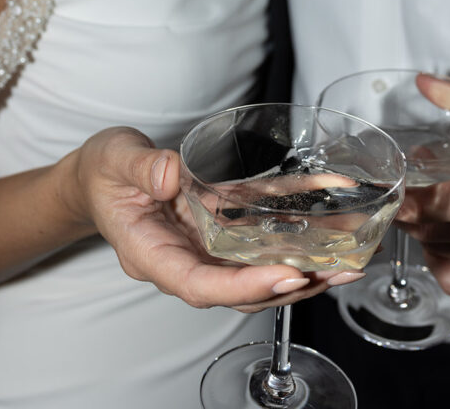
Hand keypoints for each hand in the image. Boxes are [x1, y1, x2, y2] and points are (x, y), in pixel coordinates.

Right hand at [61, 127, 362, 312]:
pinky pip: (259, 232)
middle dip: (288, 285)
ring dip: (303, 266)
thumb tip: (171, 174)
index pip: (199, 285)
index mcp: (152, 253)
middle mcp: (183, 258)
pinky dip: (294, 228)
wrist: (101, 173)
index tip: (283, 277)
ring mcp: (204, 245)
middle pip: (239, 288)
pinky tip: (330, 218)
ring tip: (348, 259)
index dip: (243, 287)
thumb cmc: (103, 172)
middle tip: (334, 273)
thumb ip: (141, 168)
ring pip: (257, 267)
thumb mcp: (114, 161)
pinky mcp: (220, 224)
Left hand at [397, 79, 449, 301]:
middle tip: (393, 192)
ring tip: (416, 208)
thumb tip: (425, 83)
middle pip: (448, 227)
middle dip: (411, 211)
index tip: (394, 188)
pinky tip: (435, 241)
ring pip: (449, 252)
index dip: (420, 199)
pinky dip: (437, 263)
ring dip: (421, 231)